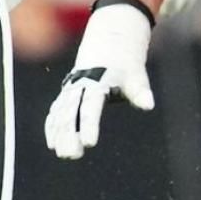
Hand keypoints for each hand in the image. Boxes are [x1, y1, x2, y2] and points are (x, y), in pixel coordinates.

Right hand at [44, 1, 153, 159]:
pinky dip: (53, 126)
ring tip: (61, 153)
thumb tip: (148, 105)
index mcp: (96, 83)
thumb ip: (140, 92)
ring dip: (59, 134)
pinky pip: (56, 112)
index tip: (89, 143)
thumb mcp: (136, 75)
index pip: (90, 108)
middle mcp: (80, 86)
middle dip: (69, 135)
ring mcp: (71, 90)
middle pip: (71, 114)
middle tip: (71, 155)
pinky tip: (52, 143)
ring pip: (61, 114)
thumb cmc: (126, 65)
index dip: (89, 125)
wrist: (108, 44)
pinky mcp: (67, 94)